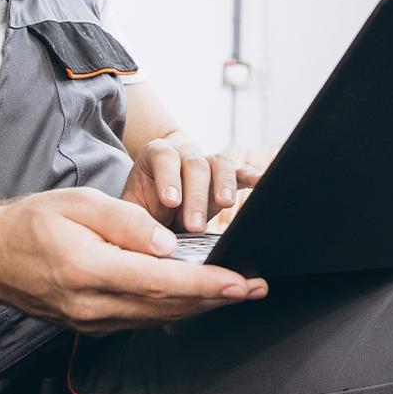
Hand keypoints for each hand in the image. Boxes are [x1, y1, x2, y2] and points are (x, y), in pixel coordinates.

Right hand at [0, 187, 266, 333]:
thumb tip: (168, 244)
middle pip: (167, 306)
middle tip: (257, 287)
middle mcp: (92, 305)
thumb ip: (127, 223)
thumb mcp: (78, 204)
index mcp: (89, 270)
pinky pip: (141, 319)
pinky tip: (196, 299)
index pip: (161, 282)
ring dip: (201, 306)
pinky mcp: (91, 323)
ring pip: (158, 317)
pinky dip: (174, 309)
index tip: (240, 281)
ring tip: (238, 293)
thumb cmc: (29, 224)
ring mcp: (91, 320)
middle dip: (217, 298)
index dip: (206, 284)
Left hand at [119, 133, 263, 232]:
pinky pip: (241, 172)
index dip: (168, 177)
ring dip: (225, 183)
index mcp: (157, 155)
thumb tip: (138, 240)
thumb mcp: (130, 208)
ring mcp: (208, 162)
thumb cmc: (143, 204)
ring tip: (227, 205)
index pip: (164, 158)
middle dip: (196, 196)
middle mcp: (185, 153)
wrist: (159, 191)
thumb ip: (131, 219)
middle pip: (195, 165)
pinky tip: (262, 182)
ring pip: (220, 163)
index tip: (170, 201)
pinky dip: (252, 176)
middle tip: (194, 226)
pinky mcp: (227, 176)